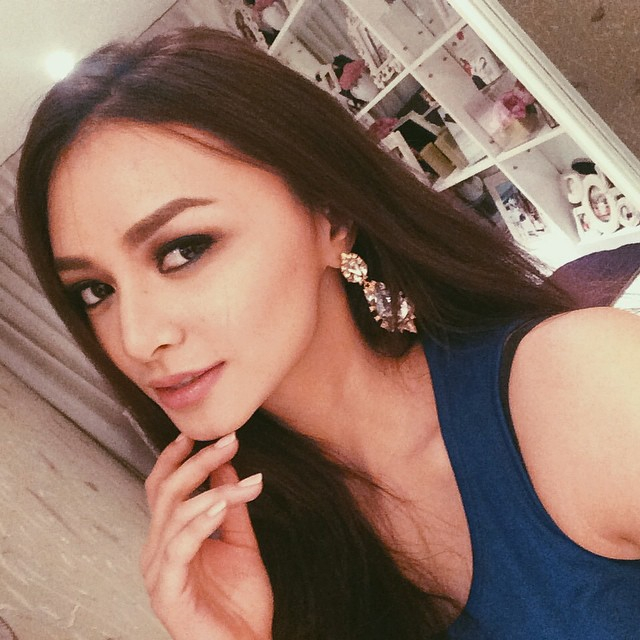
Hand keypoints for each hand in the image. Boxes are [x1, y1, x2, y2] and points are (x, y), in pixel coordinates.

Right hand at [141, 432, 273, 639]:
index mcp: (171, 539)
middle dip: (197, 462)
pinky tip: (219, 505)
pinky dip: (199, 521)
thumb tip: (227, 467)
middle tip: (229, 441)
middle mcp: (158, 551)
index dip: (175, 459)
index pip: (163, 489)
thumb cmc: (239, 603)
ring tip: (240, 473)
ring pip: (174, 514)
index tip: (197, 433)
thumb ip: (230, 508)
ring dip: (210, 488)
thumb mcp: (240, 543)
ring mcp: (159, 572)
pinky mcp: (167, 592)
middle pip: (167, 493)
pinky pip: (179, 547)